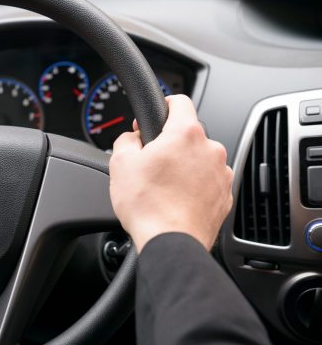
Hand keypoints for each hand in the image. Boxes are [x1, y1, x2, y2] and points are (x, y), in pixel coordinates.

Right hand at [109, 95, 233, 251]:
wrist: (171, 242)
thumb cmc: (148, 206)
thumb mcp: (120, 164)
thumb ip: (126, 140)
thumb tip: (132, 139)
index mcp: (186, 134)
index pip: (180, 101)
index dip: (163, 106)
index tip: (154, 119)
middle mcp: (210, 149)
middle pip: (188, 135)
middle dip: (170, 145)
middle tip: (150, 164)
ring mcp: (221, 173)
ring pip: (198, 160)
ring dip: (183, 167)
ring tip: (163, 188)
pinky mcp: (225, 196)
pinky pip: (207, 182)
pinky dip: (193, 187)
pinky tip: (175, 200)